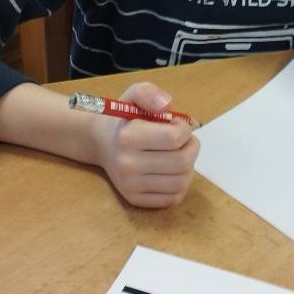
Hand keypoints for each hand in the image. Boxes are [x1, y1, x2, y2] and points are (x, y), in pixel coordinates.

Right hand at [90, 81, 199, 207]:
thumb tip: (167, 105)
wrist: (102, 142)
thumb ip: (149, 93)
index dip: (184, 129)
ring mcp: (131, 185)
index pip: (174, 139)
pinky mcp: (136, 199)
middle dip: (192, 147)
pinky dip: (180, 183)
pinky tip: (172, 170)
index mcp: (127, 137)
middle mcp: (127, 165)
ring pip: (181, 182)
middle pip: (182, 162)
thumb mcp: (135, 94)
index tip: (178, 124)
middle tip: (184, 140)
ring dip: (189, 166)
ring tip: (179, 153)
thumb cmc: (125, 117)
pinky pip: (173, 198)